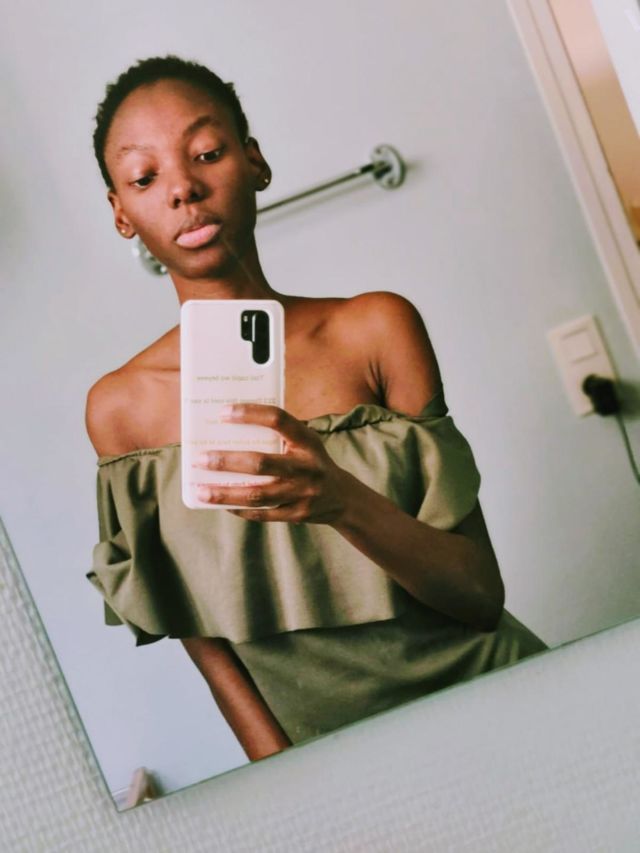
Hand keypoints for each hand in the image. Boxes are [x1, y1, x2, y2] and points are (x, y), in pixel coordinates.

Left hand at [192, 403, 350, 523]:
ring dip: (225, 493)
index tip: (223, 413)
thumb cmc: (311, 461)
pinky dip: (239, 510)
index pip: (278, 420)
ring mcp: (302, 493)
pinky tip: (220, 505)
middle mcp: (306, 466)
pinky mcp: (297, 514)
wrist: (342, 497)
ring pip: (257, 495)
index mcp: (307, 441)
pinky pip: (262, 514)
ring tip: (200, 490)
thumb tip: (229, 429)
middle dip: (226, 461)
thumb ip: (277, 434)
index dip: (250, 414)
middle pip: (261, 463)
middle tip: (199, 458)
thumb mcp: (304, 441)